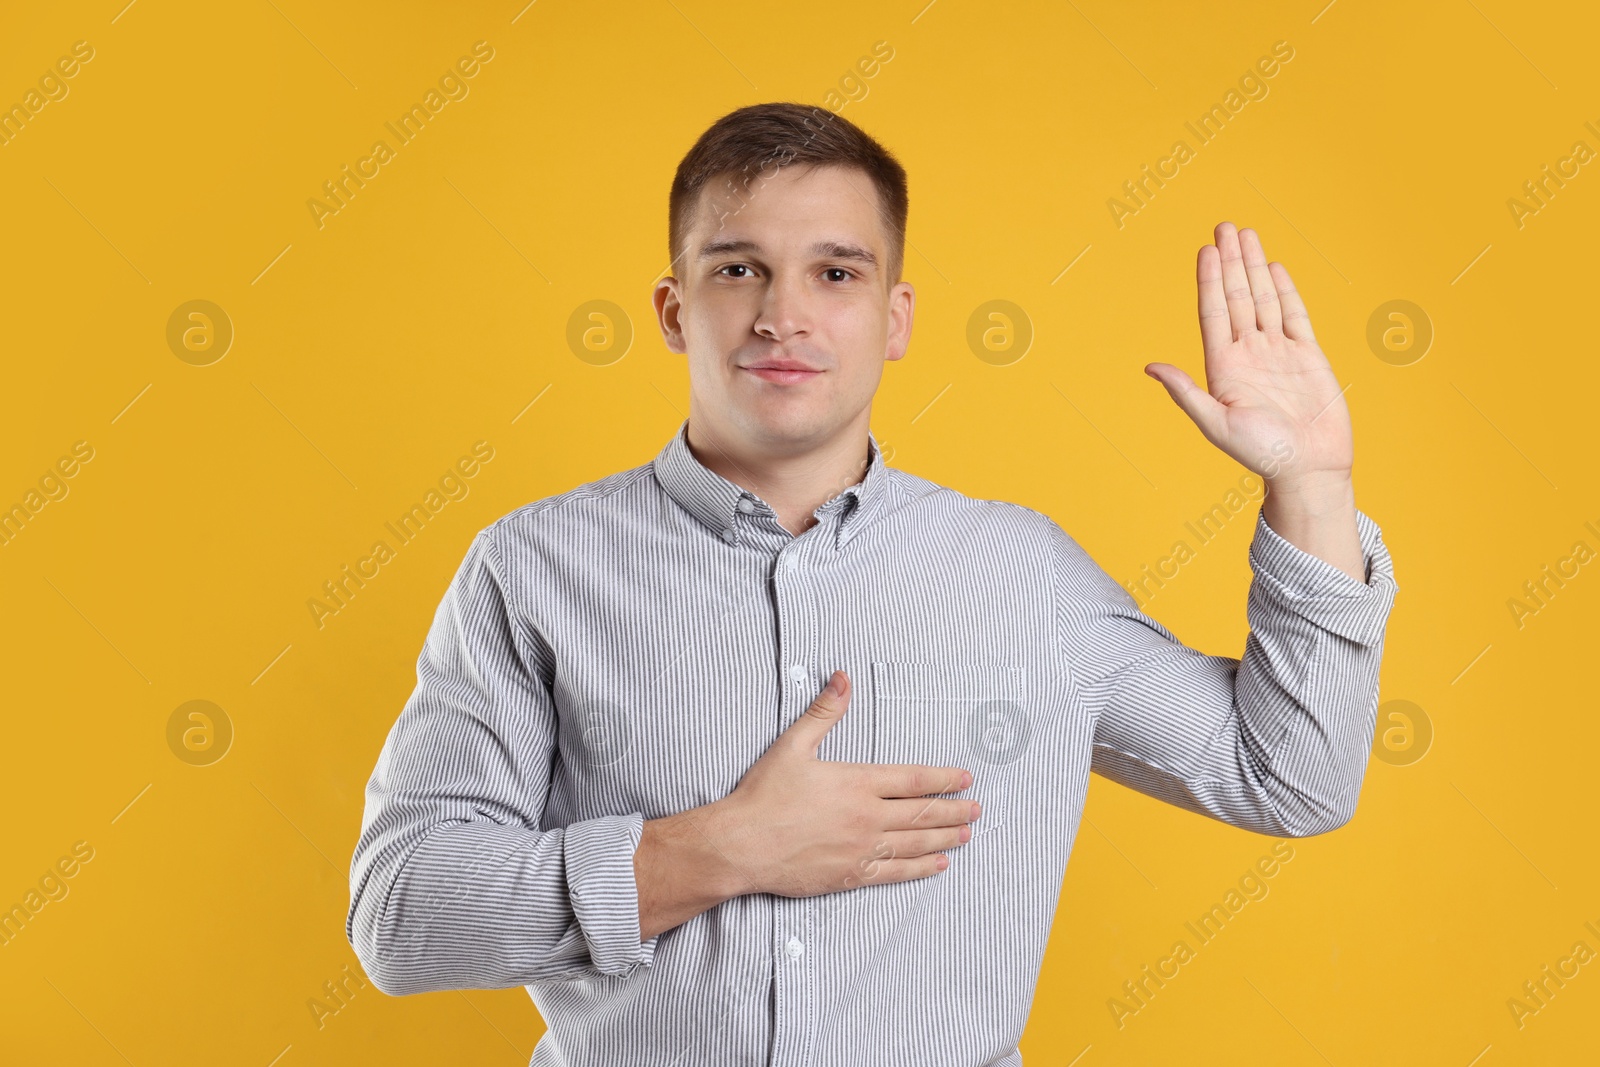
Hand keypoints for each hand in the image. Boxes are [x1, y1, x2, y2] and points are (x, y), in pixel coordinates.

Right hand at [713, 670, 980, 898]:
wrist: (741, 845)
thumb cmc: (763, 796)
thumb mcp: (793, 745)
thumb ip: (824, 712)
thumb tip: (843, 678)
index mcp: (856, 782)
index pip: (912, 779)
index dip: (942, 778)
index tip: (965, 778)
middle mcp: (866, 817)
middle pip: (921, 813)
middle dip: (953, 810)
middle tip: (976, 808)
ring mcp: (861, 849)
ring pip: (914, 844)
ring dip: (944, 838)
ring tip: (966, 835)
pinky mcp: (851, 875)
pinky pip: (895, 873)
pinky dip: (919, 869)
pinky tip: (937, 866)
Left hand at [1144, 221, 1351, 494]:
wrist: (1309, 469)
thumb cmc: (1262, 454)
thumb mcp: (1216, 423)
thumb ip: (1186, 392)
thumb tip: (1151, 367)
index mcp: (1223, 368)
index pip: (1214, 313)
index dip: (1210, 281)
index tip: (1205, 250)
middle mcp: (1248, 354)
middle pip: (1237, 297)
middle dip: (1231, 262)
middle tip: (1224, 226)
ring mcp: (1278, 353)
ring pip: (1263, 300)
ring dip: (1254, 267)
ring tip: (1246, 234)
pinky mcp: (1308, 356)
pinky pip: (1294, 316)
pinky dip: (1284, 291)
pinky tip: (1273, 267)